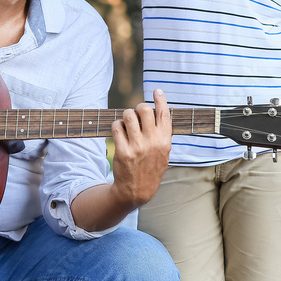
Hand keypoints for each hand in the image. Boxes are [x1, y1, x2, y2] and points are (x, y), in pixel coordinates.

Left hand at [110, 89, 171, 207]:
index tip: (157, 90)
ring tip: (126, 124)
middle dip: (138, 108)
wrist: (137, 190)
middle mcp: (153, 142)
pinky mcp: (123, 151)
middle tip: (136, 114)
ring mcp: (137, 147)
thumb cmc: (151, 168)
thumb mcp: (164, 153)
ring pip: (128, 115)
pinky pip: (116, 127)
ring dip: (125, 116)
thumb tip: (161, 111)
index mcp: (165, 142)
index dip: (160, 100)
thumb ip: (162, 134)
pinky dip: (116, 126)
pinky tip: (119, 131)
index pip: (164, 115)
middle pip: (144, 110)